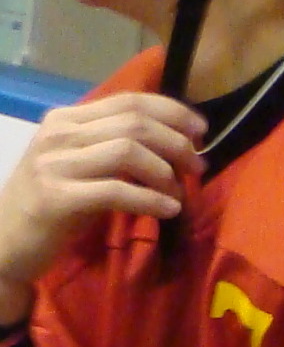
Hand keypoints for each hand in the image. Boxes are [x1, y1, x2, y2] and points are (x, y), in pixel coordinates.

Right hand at [0, 92, 206, 321]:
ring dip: (165, 171)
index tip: (201, 130)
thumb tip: (174, 143)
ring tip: (181, 192)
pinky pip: (116, 191)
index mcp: (66, 119)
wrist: (2, 246)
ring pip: (128, 151)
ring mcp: (54, 164)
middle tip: (198, 165)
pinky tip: (169, 209)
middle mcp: (59, 134)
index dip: (172, 111)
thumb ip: (114, 147)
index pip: (130, 100)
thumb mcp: (79, 165)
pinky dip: (150, 199)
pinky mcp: (56, 198)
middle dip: (176, 142)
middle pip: (134, 123)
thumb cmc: (50, 205)